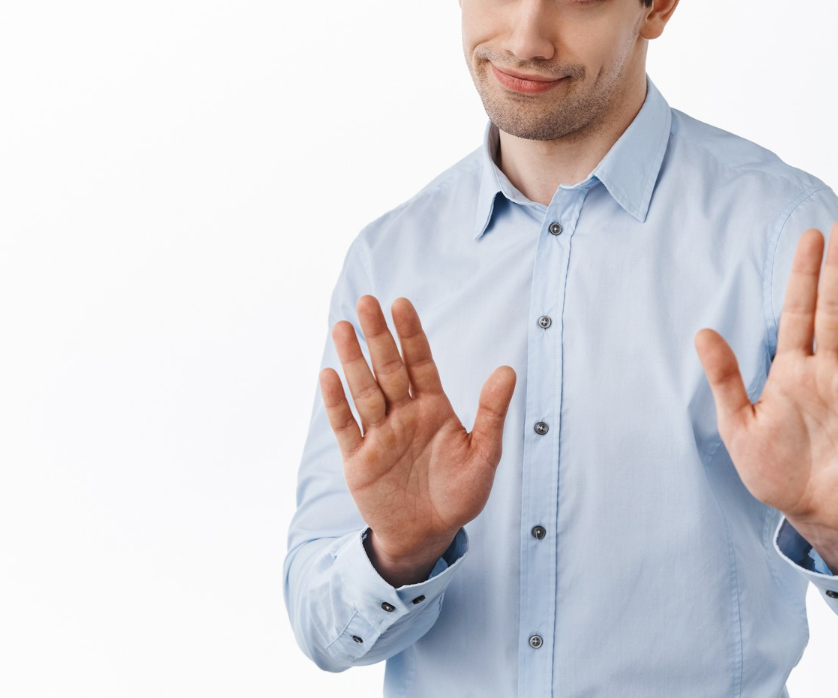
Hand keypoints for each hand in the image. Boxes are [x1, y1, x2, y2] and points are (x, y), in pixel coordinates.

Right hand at [321, 294, 516, 585]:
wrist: (428, 535)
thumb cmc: (459, 495)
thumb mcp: (483, 456)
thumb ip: (492, 413)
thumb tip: (508, 369)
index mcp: (433, 408)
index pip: (420, 362)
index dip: (411, 333)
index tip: (401, 303)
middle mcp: (403, 414)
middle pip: (388, 368)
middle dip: (378, 336)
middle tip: (366, 301)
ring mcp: (379, 434)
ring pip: (364, 390)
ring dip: (353, 360)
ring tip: (343, 327)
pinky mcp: (359, 458)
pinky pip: (346, 426)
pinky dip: (337, 402)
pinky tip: (329, 375)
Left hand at [695, 218, 837, 575]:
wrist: (816, 515)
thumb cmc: (776, 472)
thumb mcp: (740, 426)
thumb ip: (725, 379)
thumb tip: (702, 332)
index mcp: (792, 371)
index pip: (799, 311)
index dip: (803, 274)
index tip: (809, 236)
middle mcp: (828, 371)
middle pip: (835, 310)